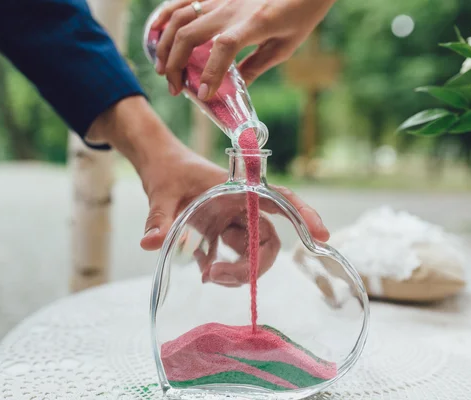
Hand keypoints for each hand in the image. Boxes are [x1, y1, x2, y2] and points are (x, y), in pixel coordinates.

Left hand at [88, 96, 328, 267]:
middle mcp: (240, 207)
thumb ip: (159, 217)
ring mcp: (231, 223)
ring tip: (207, 276)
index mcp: (237, 189)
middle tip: (217, 277)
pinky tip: (205, 273)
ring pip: (251, 253)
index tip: (321, 234)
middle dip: (252, 266)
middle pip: (266, 240)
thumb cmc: (167, 170)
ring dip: (237, 272)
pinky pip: (232, 258)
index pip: (278, 199)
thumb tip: (149, 243)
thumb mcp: (162, 191)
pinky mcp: (218, 235)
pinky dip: (222, 270)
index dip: (302, 214)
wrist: (157, 165)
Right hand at [151, 0, 335, 97]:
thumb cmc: (301, 12)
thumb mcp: (284, 46)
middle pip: (190, 34)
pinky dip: (164, 16)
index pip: (224, 48)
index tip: (202, 95)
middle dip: (176, 65)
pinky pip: (182, 0)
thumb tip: (233, 90)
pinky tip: (156, 33)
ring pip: (180, 18)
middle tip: (176, 88)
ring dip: (166, 45)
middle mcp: (232, 7)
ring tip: (163, 69)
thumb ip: (256, 67)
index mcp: (255, 23)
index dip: (210, 73)